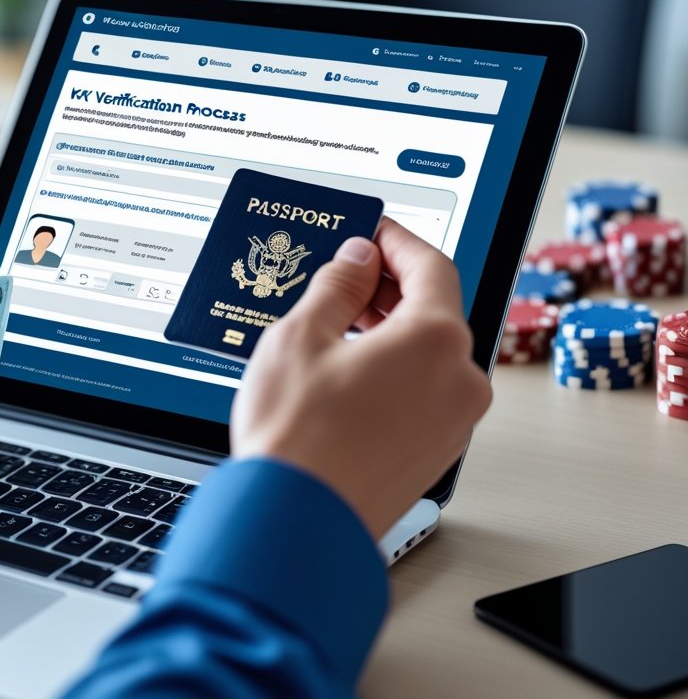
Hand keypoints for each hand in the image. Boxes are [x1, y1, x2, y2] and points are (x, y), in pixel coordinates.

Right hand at [230, 218, 491, 538]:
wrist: (296, 524)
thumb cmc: (297, 438)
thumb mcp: (301, 336)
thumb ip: (337, 286)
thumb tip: (356, 261)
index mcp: (436, 341)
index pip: (430, 267)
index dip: (395, 242)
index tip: (371, 231)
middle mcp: (459, 381)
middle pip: (433, 312)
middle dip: (388, 289)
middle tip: (343, 276)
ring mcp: (452, 424)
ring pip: (427, 356)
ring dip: (388, 332)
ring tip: (334, 327)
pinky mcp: (433, 454)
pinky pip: (421, 393)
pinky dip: (392, 371)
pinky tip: (344, 373)